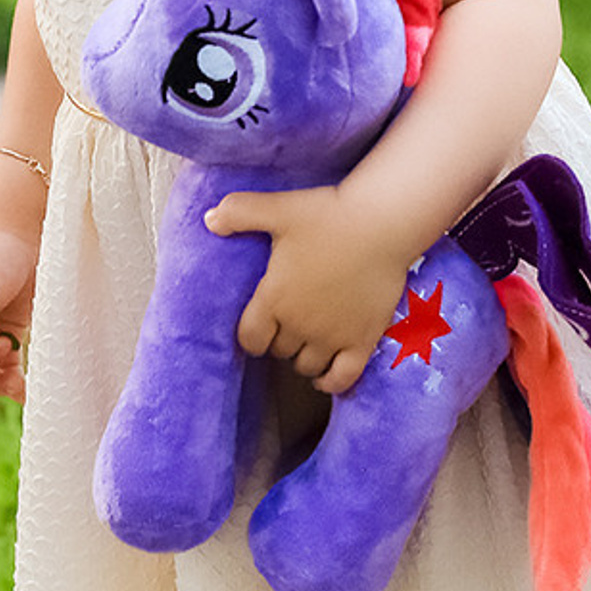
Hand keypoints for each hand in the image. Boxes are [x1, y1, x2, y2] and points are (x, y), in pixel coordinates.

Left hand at [204, 184, 418, 394]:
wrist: (381, 223)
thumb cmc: (328, 214)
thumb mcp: (277, 208)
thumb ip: (238, 213)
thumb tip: (209, 221)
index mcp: (274, 297)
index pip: (249, 338)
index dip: (251, 336)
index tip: (258, 327)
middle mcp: (299, 324)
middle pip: (279, 351)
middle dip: (280, 340)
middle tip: (288, 324)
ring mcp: (332, 336)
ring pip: (307, 366)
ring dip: (304, 357)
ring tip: (308, 342)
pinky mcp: (363, 340)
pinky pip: (342, 378)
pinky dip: (331, 382)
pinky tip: (326, 377)